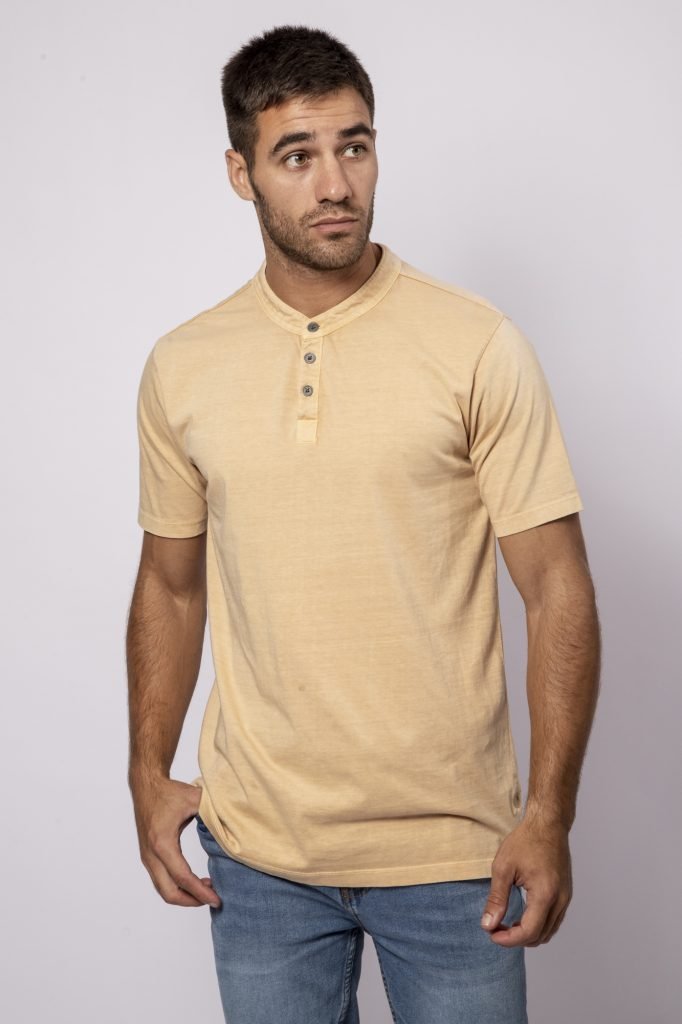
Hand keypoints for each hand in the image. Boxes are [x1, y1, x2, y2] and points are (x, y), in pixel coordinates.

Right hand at [130, 775, 220, 908]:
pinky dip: (177, 886)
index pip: (183, 878)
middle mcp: (151, 855)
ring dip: (184, 895)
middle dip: (192, 901)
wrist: (146, 786)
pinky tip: (194, 880)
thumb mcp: (194, 798)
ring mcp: (147, 857)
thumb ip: (213, 812)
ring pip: (163, 890)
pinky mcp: (148, 856)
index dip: (201, 893)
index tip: (217, 899)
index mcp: (163, 843)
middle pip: (169, 892)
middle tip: (213, 898)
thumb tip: (234, 823)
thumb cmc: (169, 792)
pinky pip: (161, 881)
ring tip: (207, 888)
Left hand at [479, 816, 571, 946]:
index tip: (492, 934)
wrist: (548, 824)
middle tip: (496, 927)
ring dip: (527, 933)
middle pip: (539, 936)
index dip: (508, 940)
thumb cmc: (526, 841)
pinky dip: (538, 925)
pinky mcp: (565, 894)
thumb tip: (488, 924)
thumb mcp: (503, 867)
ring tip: (506, 923)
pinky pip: (553, 920)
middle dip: (516, 938)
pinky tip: (522, 916)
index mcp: (545, 893)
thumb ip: (496, 899)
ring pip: (548, 931)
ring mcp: (565, 898)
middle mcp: (560, 900)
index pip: (529, 931)